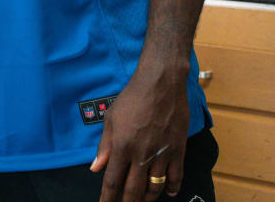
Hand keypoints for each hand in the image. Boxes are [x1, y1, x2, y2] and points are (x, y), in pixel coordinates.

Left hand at [90, 69, 188, 201]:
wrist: (161, 83)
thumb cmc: (133, 98)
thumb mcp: (111, 119)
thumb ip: (104, 146)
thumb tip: (95, 168)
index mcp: (122, 147)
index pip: (113, 180)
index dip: (108, 197)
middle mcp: (141, 154)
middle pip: (133, 189)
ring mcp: (162, 154)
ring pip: (154, 186)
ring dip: (147, 198)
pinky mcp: (178, 149)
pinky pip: (176, 176)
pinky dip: (172, 187)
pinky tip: (167, 192)